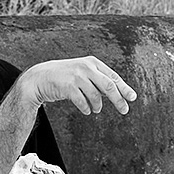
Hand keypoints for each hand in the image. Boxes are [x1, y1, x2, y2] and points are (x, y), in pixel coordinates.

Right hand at [21, 56, 135, 117]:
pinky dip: (86, 108)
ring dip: (98, 106)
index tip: (133, 98)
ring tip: (96, 109)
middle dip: (118, 99)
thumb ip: (98, 81)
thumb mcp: (83, 73)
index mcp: (93, 63)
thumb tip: (118, 93)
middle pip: (109, 85)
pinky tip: (87, 110)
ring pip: (96, 95)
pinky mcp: (68, 86)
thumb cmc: (66, 77)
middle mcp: (86, 67)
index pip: (113, 77)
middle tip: (125, 110)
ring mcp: (77, 76)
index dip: (124, 88)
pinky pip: (82, 101)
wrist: (41, 77)